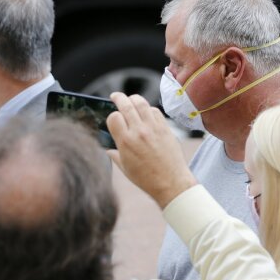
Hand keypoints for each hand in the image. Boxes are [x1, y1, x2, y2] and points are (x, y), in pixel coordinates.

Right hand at [106, 93, 196, 208]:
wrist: (171, 183)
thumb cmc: (147, 179)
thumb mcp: (125, 169)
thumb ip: (115, 155)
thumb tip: (108, 150)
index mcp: (126, 142)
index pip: (114, 117)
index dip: (111, 116)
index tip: (113, 119)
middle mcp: (139, 132)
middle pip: (126, 105)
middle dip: (118, 97)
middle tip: (115, 96)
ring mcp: (153, 128)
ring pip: (141, 103)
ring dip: (134, 98)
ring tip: (130, 99)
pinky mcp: (165, 128)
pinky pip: (155, 111)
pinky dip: (148, 108)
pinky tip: (146, 111)